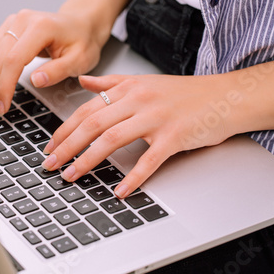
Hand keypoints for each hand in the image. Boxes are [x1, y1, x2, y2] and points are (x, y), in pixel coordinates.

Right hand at [0, 9, 106, 120]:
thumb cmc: (82, 40)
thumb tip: (35, 80)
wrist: (81, 23)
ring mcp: (9, 26)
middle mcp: (20, 22)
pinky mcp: (4, 32)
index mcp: (38, 27)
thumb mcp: (80, 58)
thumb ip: (58, 70)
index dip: (4, 87)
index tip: (3, 107)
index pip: (12, 60)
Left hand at [41, 74, 237, 197]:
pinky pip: (149, 159)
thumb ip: (111, 83)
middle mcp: (137, 101)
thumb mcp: (143, 81)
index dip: (64, 130)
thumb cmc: (183, 93)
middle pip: (93, 124)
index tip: (50, 147)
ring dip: (88, 160)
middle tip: (51, 165)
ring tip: (73, 176)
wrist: (223, 96)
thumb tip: (83, 82)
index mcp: (127, 89)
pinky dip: (133, 177)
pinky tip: (119, 191)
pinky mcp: (174, 136)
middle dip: (67, 146)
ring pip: (112, 139)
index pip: (86, 110)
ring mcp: (156, 118)